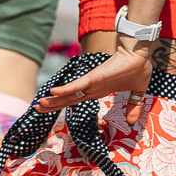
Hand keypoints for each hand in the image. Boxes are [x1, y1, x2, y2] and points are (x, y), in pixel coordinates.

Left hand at [35, 42, 152, 110]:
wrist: (140, 53)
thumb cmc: (138, 67)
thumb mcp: (137, 91)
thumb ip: (133, 106)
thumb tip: (132, 122)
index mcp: (98, 90)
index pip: (76, 99)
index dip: (63, 104)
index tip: (50, 109)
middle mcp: (92, 87)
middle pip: (68, 98)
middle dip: (52, 104)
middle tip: (36, 108)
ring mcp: (92, 83)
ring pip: (69, 94)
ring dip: (53, 100)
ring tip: (38, 104)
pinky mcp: (94, 77)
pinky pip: (77, 85)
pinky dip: (65, 89)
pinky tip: (52, 91)